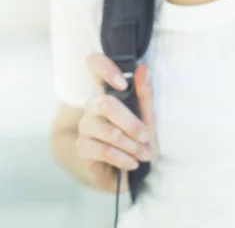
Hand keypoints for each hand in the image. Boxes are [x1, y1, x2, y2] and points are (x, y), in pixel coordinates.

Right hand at [76, 52, 157, 193]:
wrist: (131, 173)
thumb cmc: (139, 142)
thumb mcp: (147, 118)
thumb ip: (144, 94)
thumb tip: (143, 67)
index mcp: (109, 93)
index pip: (95, 65)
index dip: (105, 69)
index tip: (123, 84)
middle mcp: (92, 106)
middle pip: (107, 104)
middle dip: (132, 124)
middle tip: (146, 137)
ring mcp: (85, 126)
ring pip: (108, 132)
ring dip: (131, 146)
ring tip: (143, 154)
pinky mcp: (82, 148)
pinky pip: (104, 151)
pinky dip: (123, 158)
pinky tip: (132, 163)